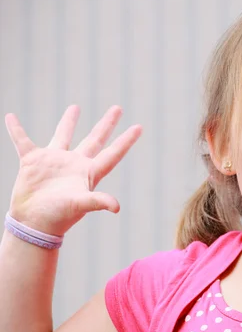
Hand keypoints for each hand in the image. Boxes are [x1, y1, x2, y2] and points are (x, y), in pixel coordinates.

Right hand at [5, 105, 141, 236]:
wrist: (33, 224)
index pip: (113, 153)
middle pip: (95, 139)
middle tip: (117, 108)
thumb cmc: (58, 217)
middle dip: (106, 124)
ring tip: (76, 107)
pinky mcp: (32, 162)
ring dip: (69, 121)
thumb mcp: (80, 205)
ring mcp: (54, 161)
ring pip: (64, 135)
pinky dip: (16, 130)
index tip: (139, 127)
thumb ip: (98, 201)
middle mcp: (75, 164)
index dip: (126, 141)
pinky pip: (22, 141)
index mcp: (89, 172)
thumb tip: (116, 207)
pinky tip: (11, 117)